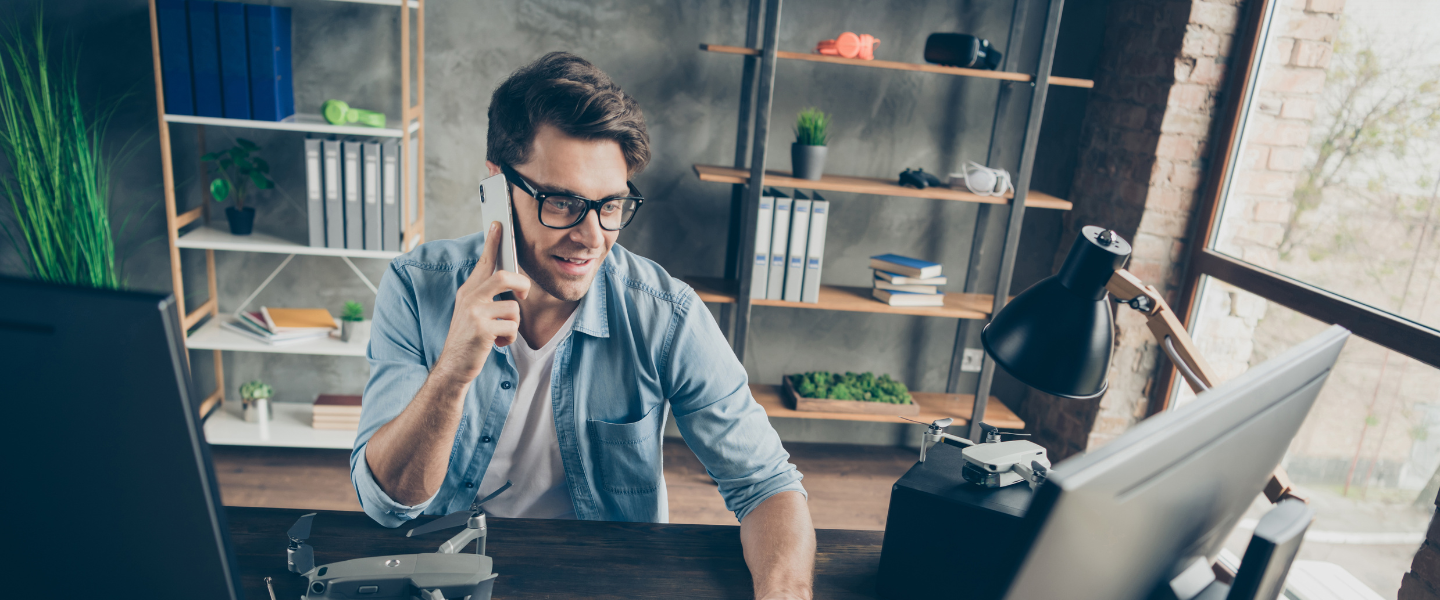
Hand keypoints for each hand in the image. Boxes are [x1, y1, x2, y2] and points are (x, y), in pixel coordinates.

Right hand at [433, 221, 530, 384]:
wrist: (454, 366)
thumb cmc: (469, 339)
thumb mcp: (471, 312)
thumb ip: (485, 296)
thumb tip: (510, 280)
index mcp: (468, 291)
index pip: (483, 263)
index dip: (492, 243)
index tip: (498, 225)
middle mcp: (469, 298)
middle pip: (504, 277)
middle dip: (521, 285)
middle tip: (523, 295)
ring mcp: (474, 312)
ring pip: (513, 309)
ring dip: (513, 325)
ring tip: (499, 333)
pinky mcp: (482, 329)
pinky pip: (512, 328)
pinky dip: (509, 339)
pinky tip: (497, 344)